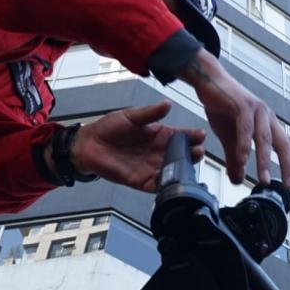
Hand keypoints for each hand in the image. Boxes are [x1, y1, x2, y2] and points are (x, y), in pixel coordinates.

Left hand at [71, 100, 204, 191]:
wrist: (89, 145)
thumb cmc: (108, 128)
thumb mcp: (131, 116)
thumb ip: (150, 113)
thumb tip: (167, 104)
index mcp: (159, 135)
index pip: (181, 136)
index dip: (192, 136)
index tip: (200, 134)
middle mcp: (158, 152)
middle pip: (181, 155)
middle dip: (192, 154)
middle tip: (198, 151)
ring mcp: (150, 167)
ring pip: (172, 171)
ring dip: (182, 170)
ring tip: (188, 165)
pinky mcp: (140, 181)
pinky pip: (156, 185)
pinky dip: (165, 185)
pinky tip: (172, 182)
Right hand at [176, 50, 289, 187]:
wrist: (209, 81)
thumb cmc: (223, 108)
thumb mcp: (229, 139)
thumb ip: (235, 160)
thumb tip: (238, 181)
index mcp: (269, 125)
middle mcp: (267, 118)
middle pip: (284, 145)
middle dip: (289, 167)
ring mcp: (257, 110)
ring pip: (265, 139)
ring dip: (265, 161)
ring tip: (264, 180)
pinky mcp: (242, 105)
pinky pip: (246, 129)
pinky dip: (245, 145)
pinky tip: (243, 160)